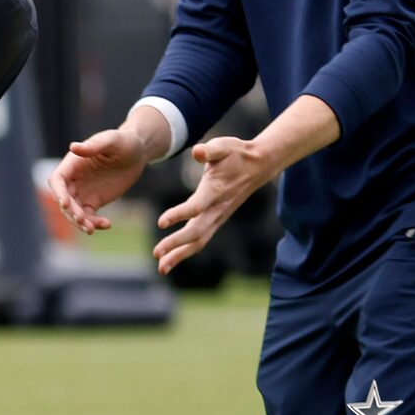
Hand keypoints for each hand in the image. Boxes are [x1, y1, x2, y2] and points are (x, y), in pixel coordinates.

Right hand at [46, 126, 148, 233]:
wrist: (137, 152)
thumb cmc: (124, 141)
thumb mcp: (111, 140)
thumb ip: (94, 145)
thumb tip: (73, 147)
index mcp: (73, 164)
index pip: (57, 180)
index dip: (59, 192)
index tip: (65, 204)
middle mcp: (74, 179)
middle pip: (64, 199)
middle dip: (71, 211)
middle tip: (83, 221)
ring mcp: (82, 192)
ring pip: (74, 211)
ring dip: (80, 222)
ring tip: (92, 229)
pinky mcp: (93, 201)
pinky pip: (89, 216)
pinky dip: (95, 223)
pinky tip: (107, 225)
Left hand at [154, 136, 277, 273]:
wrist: (259, 165)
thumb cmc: (236, 154)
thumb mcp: (223, 146)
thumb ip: (210, 150)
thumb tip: (197, 152)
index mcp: (215, 190)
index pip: (196, 206)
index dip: (179, 214)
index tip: (160, 222)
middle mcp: (217, 208)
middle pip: (197, 231)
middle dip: (176, 244)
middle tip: (155, 253)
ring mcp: (218, 217)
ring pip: (199, 240)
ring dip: (180, 254)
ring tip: (161, 267)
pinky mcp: (216, 220)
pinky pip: (201, 239)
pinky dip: (185, 250)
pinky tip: (170, 259)